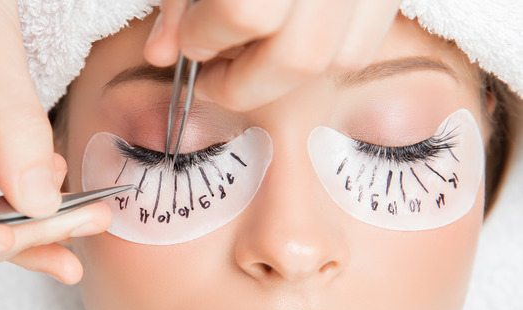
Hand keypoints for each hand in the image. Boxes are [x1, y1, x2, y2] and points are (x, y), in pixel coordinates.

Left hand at [144, 0, 402, 109]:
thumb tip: (161, 53)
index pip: (244, 12)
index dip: (205, 36)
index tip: (190, 39)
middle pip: (298, 55)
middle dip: (242, 83)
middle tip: (212, 74)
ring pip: (337, 58)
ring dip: (281, 76)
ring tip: (248, 58)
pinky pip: (363, 45)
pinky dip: (323, 58)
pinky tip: (289, 41)